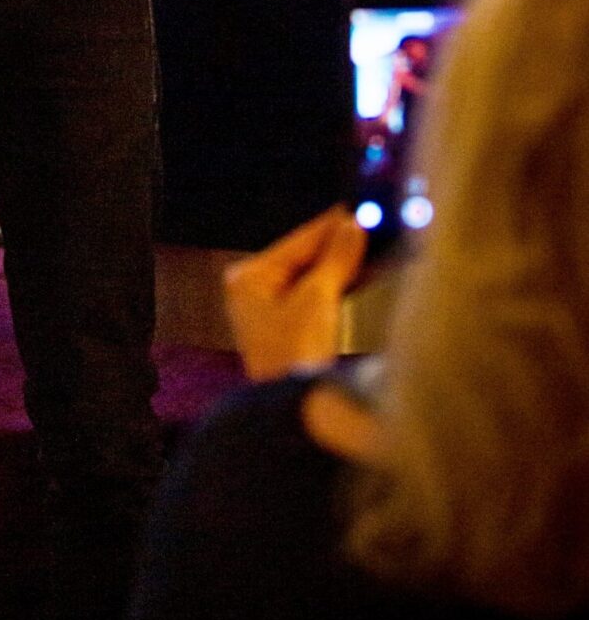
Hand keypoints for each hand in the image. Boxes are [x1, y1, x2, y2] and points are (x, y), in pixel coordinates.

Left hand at [222, 207, 367, 381]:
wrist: (294, 409)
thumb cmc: (294, 354)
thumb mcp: (318, 299)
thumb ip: (336, 259)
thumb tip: (353, 226)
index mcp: (248, 279)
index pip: (297, 241)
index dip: (330, 226)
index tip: (357, 210)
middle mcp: (252, 291)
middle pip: (303, 259)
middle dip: (338, 247)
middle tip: (371, 227)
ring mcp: (267, 312)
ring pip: (311, 278)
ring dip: (341, 267)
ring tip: (371, 247)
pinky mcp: (286, 331)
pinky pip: (314, 298)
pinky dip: (336, 288)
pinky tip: (359, 276)